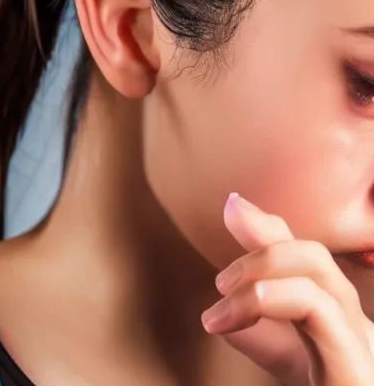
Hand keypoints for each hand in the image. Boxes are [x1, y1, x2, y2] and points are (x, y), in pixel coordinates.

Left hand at [201, 193, 373, 385]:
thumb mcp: (284, 360)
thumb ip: (256, 330)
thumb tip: (215, 311)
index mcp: (337, 316)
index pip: (305, 256)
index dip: (268, 226)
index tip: (231, 205)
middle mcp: (357, 325)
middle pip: (314, 257)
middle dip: (259, 254)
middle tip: (219, 284)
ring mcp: (364, 347)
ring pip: (318, 281)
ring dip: (259, 280)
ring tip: (219, 311)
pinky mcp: (358, 372)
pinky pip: (323, 318)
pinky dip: (269, 303)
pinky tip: (228, 323)